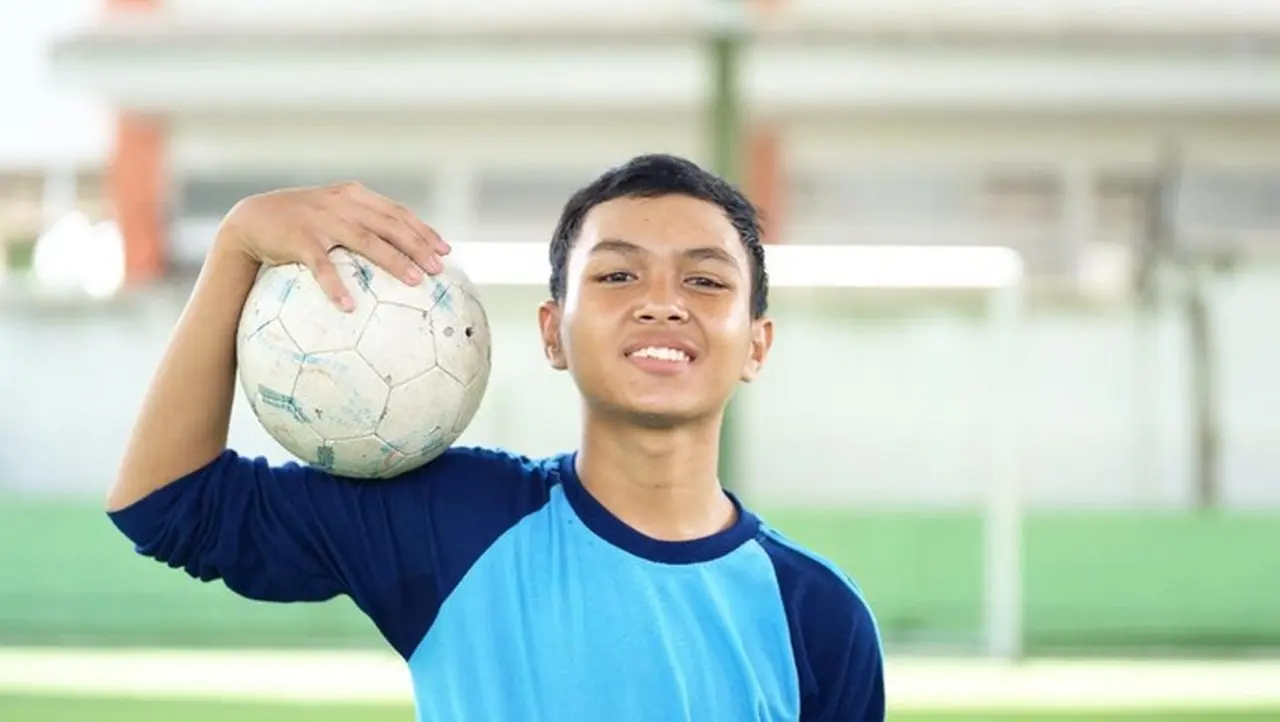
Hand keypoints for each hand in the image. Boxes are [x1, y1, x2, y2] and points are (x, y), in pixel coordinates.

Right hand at [218, 181, 450, 311]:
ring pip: (365, 241)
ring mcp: (322, 219)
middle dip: (418, 246)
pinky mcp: (300, 239)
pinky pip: (323, 266)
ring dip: (393, 261)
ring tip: (414, 282)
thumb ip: (362, 223)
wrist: (252, 219)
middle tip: (438, 269)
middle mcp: (342, 203)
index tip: (445, 251)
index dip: (423, 230)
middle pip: (390, 225)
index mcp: (354, 196)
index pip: (397, 212)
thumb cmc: (300, 223)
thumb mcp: (333, 212)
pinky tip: (349, 306)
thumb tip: (400, 252)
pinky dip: (336, 285)